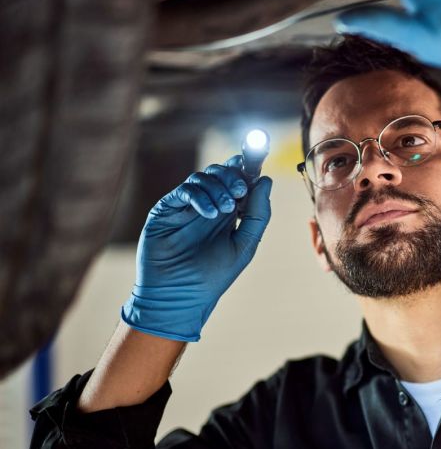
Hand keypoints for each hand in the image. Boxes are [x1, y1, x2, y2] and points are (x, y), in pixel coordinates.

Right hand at [121, 156, 272, 340]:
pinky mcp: (166, 210)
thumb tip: (266, 180)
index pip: (240, 180)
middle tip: (240, 190)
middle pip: (222, 172)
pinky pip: (185, 190)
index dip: (249, 164)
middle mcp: (208, 205)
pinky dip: (200, 196)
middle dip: (234, 175)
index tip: (259, 150)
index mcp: (229, 212)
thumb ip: (256, 214)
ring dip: (219, 187)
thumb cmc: (213, 276)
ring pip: (204, 177)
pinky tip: (211, 213)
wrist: (179, 297)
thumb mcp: (244, 245)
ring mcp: (187, 206)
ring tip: (226, 209)